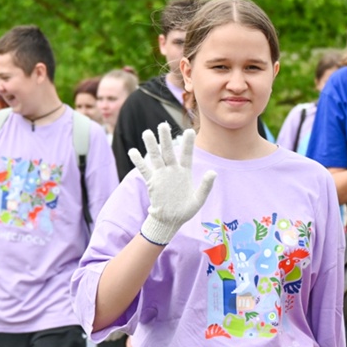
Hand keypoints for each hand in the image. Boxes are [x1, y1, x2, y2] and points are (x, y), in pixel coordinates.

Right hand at [129, 124, 215, 245]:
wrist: (170, 221)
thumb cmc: (185, 211)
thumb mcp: (198, 200)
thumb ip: (205, 186)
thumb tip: (213, 172)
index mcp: (185, 172)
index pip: (187, 155)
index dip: (188, 144)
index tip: (189, 131)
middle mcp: (172, 171)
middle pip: (168, 151)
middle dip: (166, 138)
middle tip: (163, 124)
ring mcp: (161, 175)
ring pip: (155, 157)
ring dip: (151, 146)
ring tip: (147, 132)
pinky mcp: (152, 183)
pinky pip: (144, 170)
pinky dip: (138, 161)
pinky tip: (133, 151)